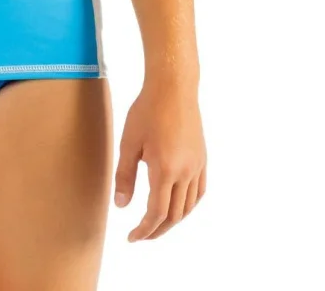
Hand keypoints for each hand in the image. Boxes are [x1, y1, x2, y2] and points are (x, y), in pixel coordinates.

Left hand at [113, 78, 206, 241]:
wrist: (173, 87)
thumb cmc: (147, 110)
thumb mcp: (129, 142)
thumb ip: (125, 176)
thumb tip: (122, 207)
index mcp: (165, 169)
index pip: (156, 213)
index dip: (144, 230)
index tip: (131, 237)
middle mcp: (185, 172)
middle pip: (174, 215)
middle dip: (157, 230)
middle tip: (141, 235)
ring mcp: (197, 166)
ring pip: (188, 206)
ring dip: (172, 221)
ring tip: (156, 224)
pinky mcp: (202, 158)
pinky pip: (199, 192)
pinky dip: (188, 206)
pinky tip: (178, 206)